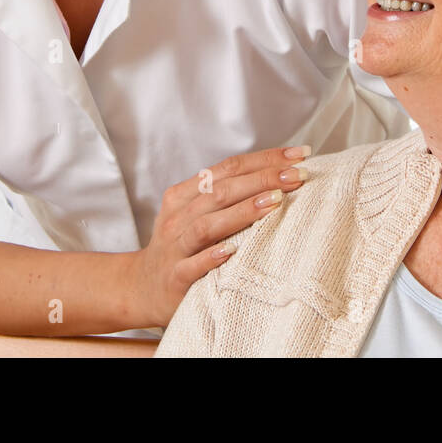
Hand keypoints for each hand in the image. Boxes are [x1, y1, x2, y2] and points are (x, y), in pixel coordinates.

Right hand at [129, 145, 310, 327]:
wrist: (143, 287)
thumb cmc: (183, 247)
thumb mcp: (196, 214)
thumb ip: (226, 196)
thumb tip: (281, 177)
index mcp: (184, 196)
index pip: (228, 169)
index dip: (264, 159)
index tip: (298, 155)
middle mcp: (178, 217)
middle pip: (221, 191)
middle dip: (262, 180)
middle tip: (297, 175)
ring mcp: (175, 247)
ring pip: (207, 225)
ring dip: (243, 211)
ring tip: (275, 202)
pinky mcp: (176, 278)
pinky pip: (193, 265)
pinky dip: (212, 256)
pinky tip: (232, 251)